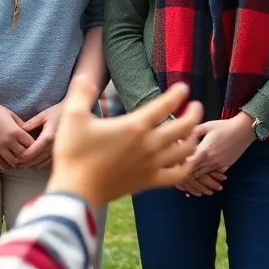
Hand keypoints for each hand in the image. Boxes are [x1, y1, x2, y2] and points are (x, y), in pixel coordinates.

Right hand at [0, 99, 35, 169]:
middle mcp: (8, 141)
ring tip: (19, 163)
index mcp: (16, 131)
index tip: (35, 147)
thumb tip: (28, 131)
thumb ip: (20, 124)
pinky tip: (8, 166)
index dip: (34, 146)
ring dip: (17, 162)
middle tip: (29, 157)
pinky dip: (5, 166)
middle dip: (27, 156)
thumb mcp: (10, 114)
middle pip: (23, 154)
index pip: (31, 144)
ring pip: (12, 161)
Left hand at [15, 103, 61, 169]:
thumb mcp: (44, 115)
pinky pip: (49, 162)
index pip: (34, 150)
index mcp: (49, 136)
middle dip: (25, 163)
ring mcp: (58, 150)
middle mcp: (54, 145)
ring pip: (43, 163)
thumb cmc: (58, 112)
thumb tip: (20, 129)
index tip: (15, 159)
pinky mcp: (61, 152)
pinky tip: (33, 164)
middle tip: (15, 164)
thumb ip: (31, 123)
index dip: (24, 157)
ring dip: (32, 165)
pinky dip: (40, 165)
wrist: (74, 115)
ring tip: (22, 165)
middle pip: (37, 159)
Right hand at [46, 77, 203, 208]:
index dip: (177, 94)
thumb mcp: (72, 117)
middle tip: (196, 105)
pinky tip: (186, 160)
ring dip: (193, 137)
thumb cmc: (74, 153)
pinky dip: (187, 166)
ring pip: (185, 150)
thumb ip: (80, 92)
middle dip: (194, 113)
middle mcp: (149, 144)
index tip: (183, 87)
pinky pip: (177, 175)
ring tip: (193, 130)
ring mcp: (152, 165)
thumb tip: (84, 75)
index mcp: (134, 126)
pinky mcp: (149, 182)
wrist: (76, 192)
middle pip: (183, 127)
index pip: (164, 105)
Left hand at [177, 115, 255, 196]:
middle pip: (193, 173)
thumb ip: (193, 132)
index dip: (180, 166)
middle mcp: (210, 161)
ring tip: (188, 176)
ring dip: (195, 177)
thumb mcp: (207, 126)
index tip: (174, 163)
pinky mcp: (225, 167)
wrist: (243, 130)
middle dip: (185, 173)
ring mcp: (218, 165)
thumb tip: (180, 136)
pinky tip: (202, 176)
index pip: (187, 165)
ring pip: (203, 177)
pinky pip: (213, 176)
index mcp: (203, 150)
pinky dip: (207, 177)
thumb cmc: (224, 126)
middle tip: (178, 171)